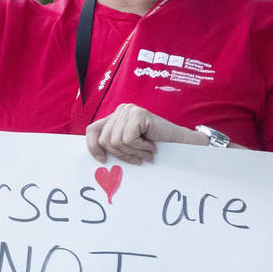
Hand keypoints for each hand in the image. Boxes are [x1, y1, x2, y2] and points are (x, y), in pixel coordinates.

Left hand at [85, 103, 199, 163]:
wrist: (180, 144)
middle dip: (121, 155)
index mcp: (115, 117)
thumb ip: (113, 145)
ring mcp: (129, 110)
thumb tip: (96, 156)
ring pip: (116, 141)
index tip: (103, 161)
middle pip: (104, 140)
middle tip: (138, 159)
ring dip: (134, 153)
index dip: (92, 147)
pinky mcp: (138, 114)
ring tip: (147, 153)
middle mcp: (120, 110)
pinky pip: (128, 139)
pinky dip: (140, 148)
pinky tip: (151, 147)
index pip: (92, 130)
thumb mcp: (129, 147)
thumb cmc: (155, 148)